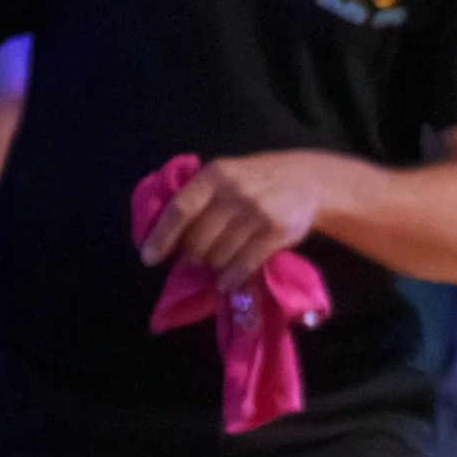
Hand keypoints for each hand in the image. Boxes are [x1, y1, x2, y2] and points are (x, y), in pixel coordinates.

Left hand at [139, 149, 331, 293]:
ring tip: (220, 261)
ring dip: (214, 266)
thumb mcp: (226, 176)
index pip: (179, 210)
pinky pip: (243, 265)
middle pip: (198, 240)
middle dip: (193, 255)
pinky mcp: (276, 232)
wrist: (307, 180)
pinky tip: (228, 281)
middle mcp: (234, 193)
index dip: (161, 237)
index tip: (149, 258)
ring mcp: (256, 213)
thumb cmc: (256, 181)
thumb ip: (199, 198)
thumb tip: (166, 237)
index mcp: (214, 176)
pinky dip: (231, 279)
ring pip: (219, 256)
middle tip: (198, 256)